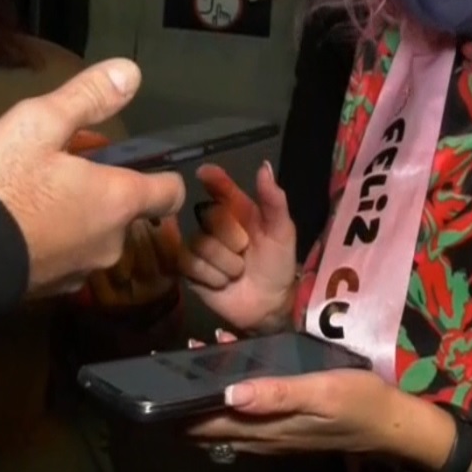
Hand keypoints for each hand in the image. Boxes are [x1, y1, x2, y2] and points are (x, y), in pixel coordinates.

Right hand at [0, 59, 185, 296]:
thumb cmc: (4, 184)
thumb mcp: (39, 124)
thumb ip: (88, 97)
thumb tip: (130, 73)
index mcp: (118, 202)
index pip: (169, 193)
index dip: (161, 175)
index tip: (135, 162)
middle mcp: (110, 244)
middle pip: (122, 211)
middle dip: (97, 187)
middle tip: (57, 163)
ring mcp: (79, 273)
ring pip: (87, 234)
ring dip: (68, 212)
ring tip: (25, 190)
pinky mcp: (47, 292)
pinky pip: (57, 256)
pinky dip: (44, 238)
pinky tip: (7, 221)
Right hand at [179, 162, 297, 334]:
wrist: (269, 305)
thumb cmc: (277, 264)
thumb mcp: (282, 232)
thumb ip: (274, 200)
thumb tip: (264, 167)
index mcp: (239, 210)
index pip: (221, 188)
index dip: (212, 179)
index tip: (204, 172)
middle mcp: (215, 224)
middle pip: (211, 216)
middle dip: (233, 238)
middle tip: (246, 252)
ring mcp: (199, 246)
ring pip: (203, 244)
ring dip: (227, 263)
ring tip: (238, 273)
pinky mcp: (188, 269)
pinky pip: (192, 264)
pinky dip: (213, 276)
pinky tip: (223, 283)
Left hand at [185, 369, 414, 455]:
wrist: (390, 424)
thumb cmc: (358, 401)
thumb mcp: (322, 390)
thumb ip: (275, 393)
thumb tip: (227, 393)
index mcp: (264, 427)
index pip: (203, 425)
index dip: (175, 407)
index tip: (154, 380)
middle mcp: (259, 437)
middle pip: (205, 425)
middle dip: (183, 398)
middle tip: (170, 361)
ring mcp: (269, 435)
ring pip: (222, 420)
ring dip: (204, 394)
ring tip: (196, 356)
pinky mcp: (281, 427)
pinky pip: (242, 415)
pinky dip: (227, 394)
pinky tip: (231, 365)